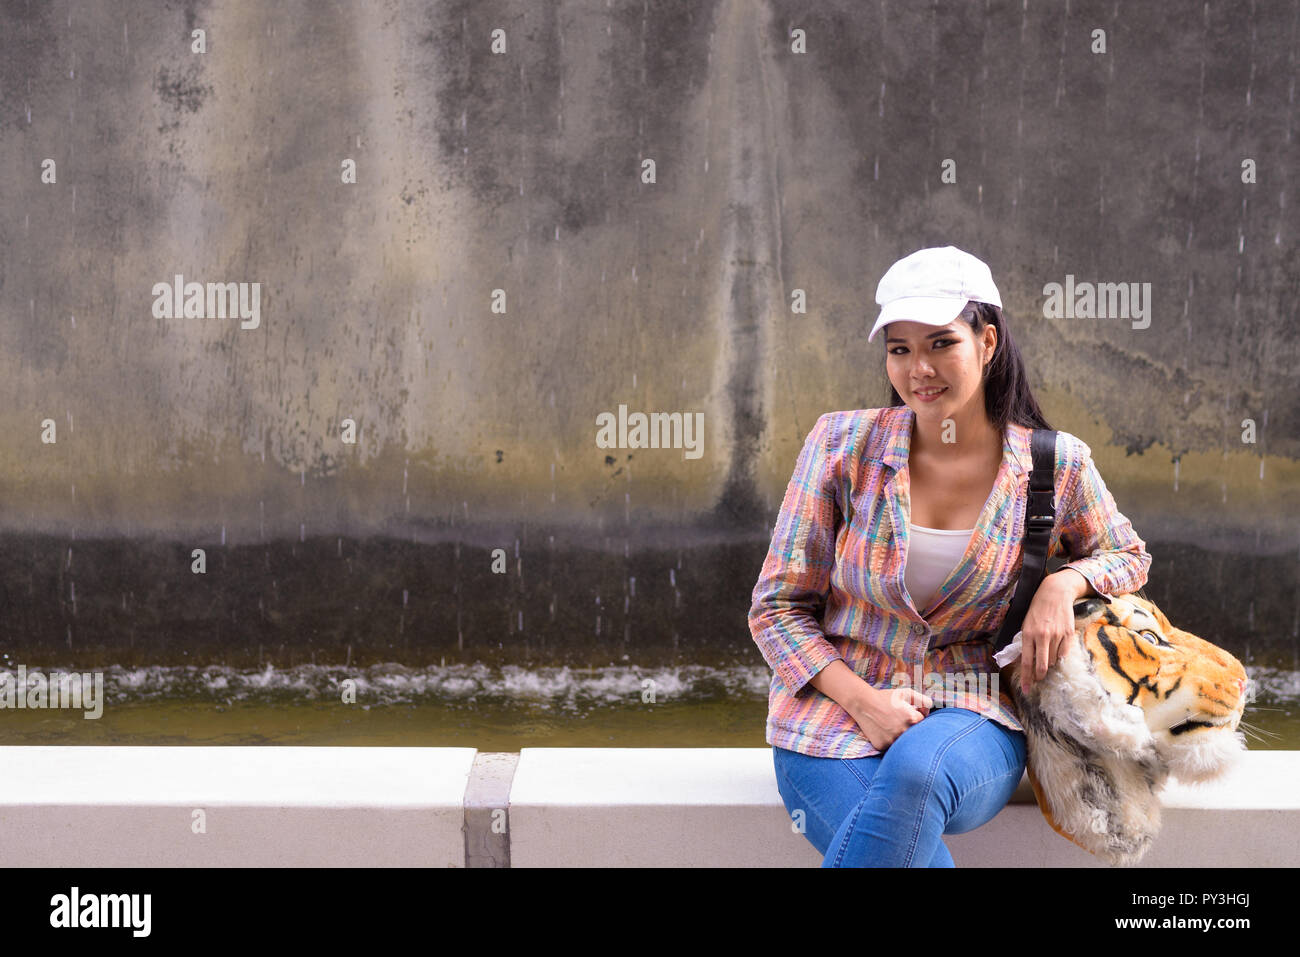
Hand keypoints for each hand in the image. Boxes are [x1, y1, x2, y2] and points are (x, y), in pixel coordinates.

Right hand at [849, 684, 931, 751]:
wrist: (863, 703)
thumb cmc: (886, 697)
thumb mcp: (905, 693)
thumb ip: (922, 699)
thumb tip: (930, 709)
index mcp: (912, 718)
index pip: (922, 722)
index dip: (916, 716)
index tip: (907, 712)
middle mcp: (903, 731)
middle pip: (914, 733)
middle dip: (909, 726)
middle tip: (898, 719)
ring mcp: (892, 740)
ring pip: (902, 742)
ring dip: (899, 735)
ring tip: (890, 724)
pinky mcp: (882, 745)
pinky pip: (890, 746)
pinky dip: (888, 740)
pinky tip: (882, 731)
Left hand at [1017, 571, 1082, 693]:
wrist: (1055, 593)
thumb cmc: (1037, 609)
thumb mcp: (1026, 624)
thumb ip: (1026, 642)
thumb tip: (1026, 661)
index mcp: (1028, 634)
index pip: (1026, 662)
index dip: (1026, 678)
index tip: (1026, 689)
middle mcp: (1042, 636)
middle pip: (1042, 666)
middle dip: (1040, 676)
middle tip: (1038, 680)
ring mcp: (1057, 635)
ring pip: (1053, 661)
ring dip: (1049, 663)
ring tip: (1047, 653)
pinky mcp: (1069, 634)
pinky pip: (1064, 653)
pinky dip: (1060, 655)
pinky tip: (1057, 648)